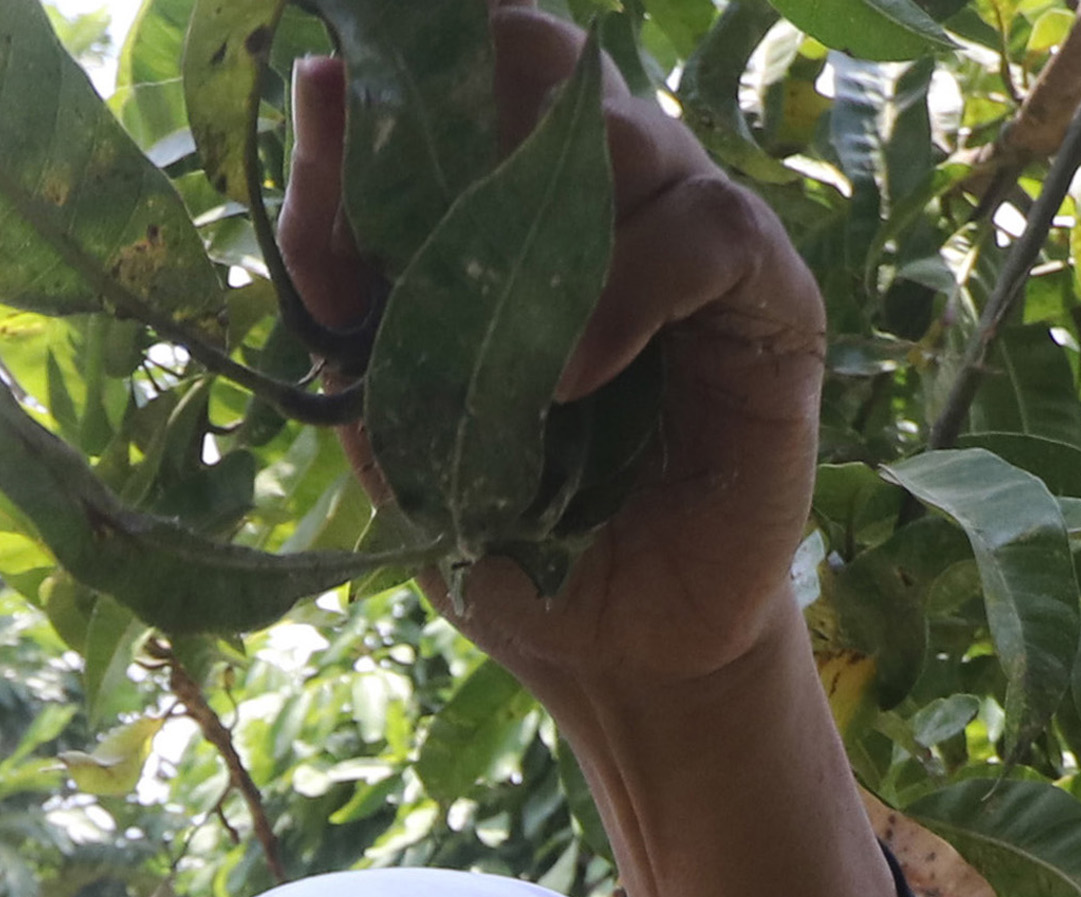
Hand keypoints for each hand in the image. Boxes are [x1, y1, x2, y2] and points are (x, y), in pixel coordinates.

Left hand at [282, 9, 824, 712]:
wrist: (611, 647)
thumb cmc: (506, 526)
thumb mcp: (387, 403)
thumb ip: (343, 271)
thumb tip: (314, 92)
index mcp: (512, 206)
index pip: (478, 74)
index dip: (420, 64)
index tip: (336, 84)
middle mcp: (608, 197)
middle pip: (554, 68)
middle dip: (486, 93)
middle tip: (429, 174)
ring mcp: (691, 237)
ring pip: (628, 136)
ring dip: (546, 222)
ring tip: (504, 344)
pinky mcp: (767, 299)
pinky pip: (705, 230)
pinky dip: (628, 289)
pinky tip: (576, 373)